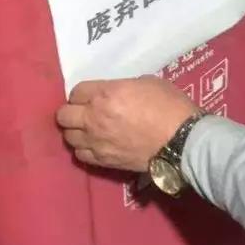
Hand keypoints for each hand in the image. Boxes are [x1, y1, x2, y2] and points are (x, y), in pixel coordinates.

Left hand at [56, 76, 199, 171]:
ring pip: (68, 137)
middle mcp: (93, 118)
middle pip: (63, 115)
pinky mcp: (102, 161)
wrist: (181, 141)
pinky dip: (85, 149)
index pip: (76, 92)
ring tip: (90, 131)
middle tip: (86, 113)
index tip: (93, 96)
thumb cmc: (169, 105)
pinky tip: (97, 145)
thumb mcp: (147, 82)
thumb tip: (118, 94)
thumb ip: (124, 87)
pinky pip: (80, 155)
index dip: (84, 93)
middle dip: (72, 112)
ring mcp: (96, 142)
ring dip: (77, 132)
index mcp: (104, 94)